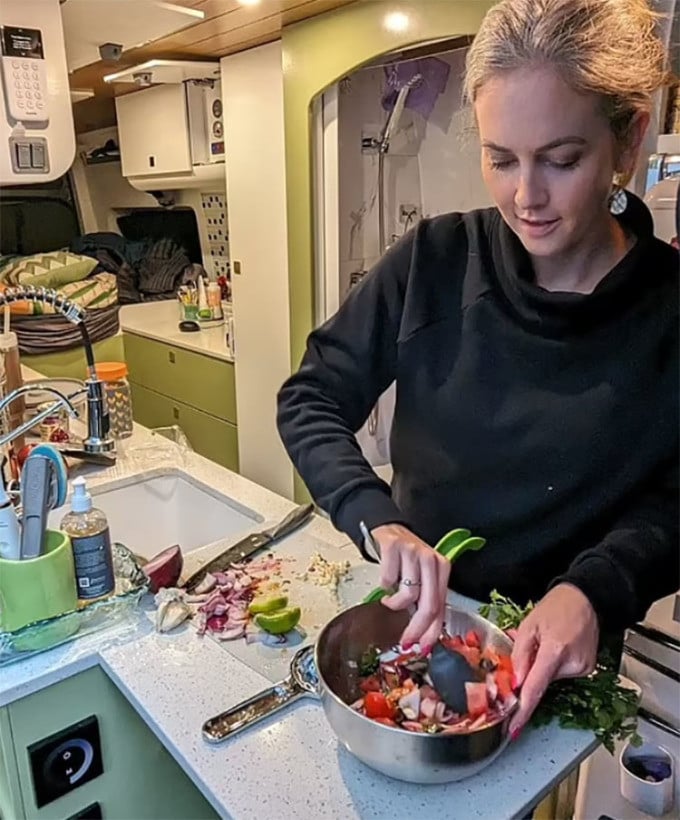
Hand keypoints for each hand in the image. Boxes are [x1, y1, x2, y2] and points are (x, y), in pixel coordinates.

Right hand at [372, 523, 450, 649]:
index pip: (441, 606)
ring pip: (408, 595)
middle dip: (416, 628)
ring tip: (390, 600)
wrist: (388, 527)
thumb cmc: (405, 556)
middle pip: (429, 604)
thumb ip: (425, 598)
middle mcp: (430, 559)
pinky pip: (388, 580)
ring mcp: (412, 552)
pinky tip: (386, 580)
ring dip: (395, 604)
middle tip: (405, 639)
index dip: (432, 630)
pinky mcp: (394, 547)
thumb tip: (423, 633)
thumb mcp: (421, 574)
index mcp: (442, 568)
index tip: (423, 646)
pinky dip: (384, 585)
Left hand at [509, 583, 598, 737]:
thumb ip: (520, 655)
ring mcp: (583, 668)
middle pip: (542, 682)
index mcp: (555, 651)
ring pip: (551, 678)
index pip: (535, 689)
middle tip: (531, 650)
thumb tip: (515, 683)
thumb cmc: (556, 607)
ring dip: (543, 667)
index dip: (522, 711)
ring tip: (548, 642)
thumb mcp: (529, 625)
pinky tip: (558, 646)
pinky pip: (562, 674)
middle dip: (530, 674)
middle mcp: (572, 664)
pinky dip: (554, 665)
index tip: (513, 728)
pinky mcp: (588, 669)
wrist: (586, 598)